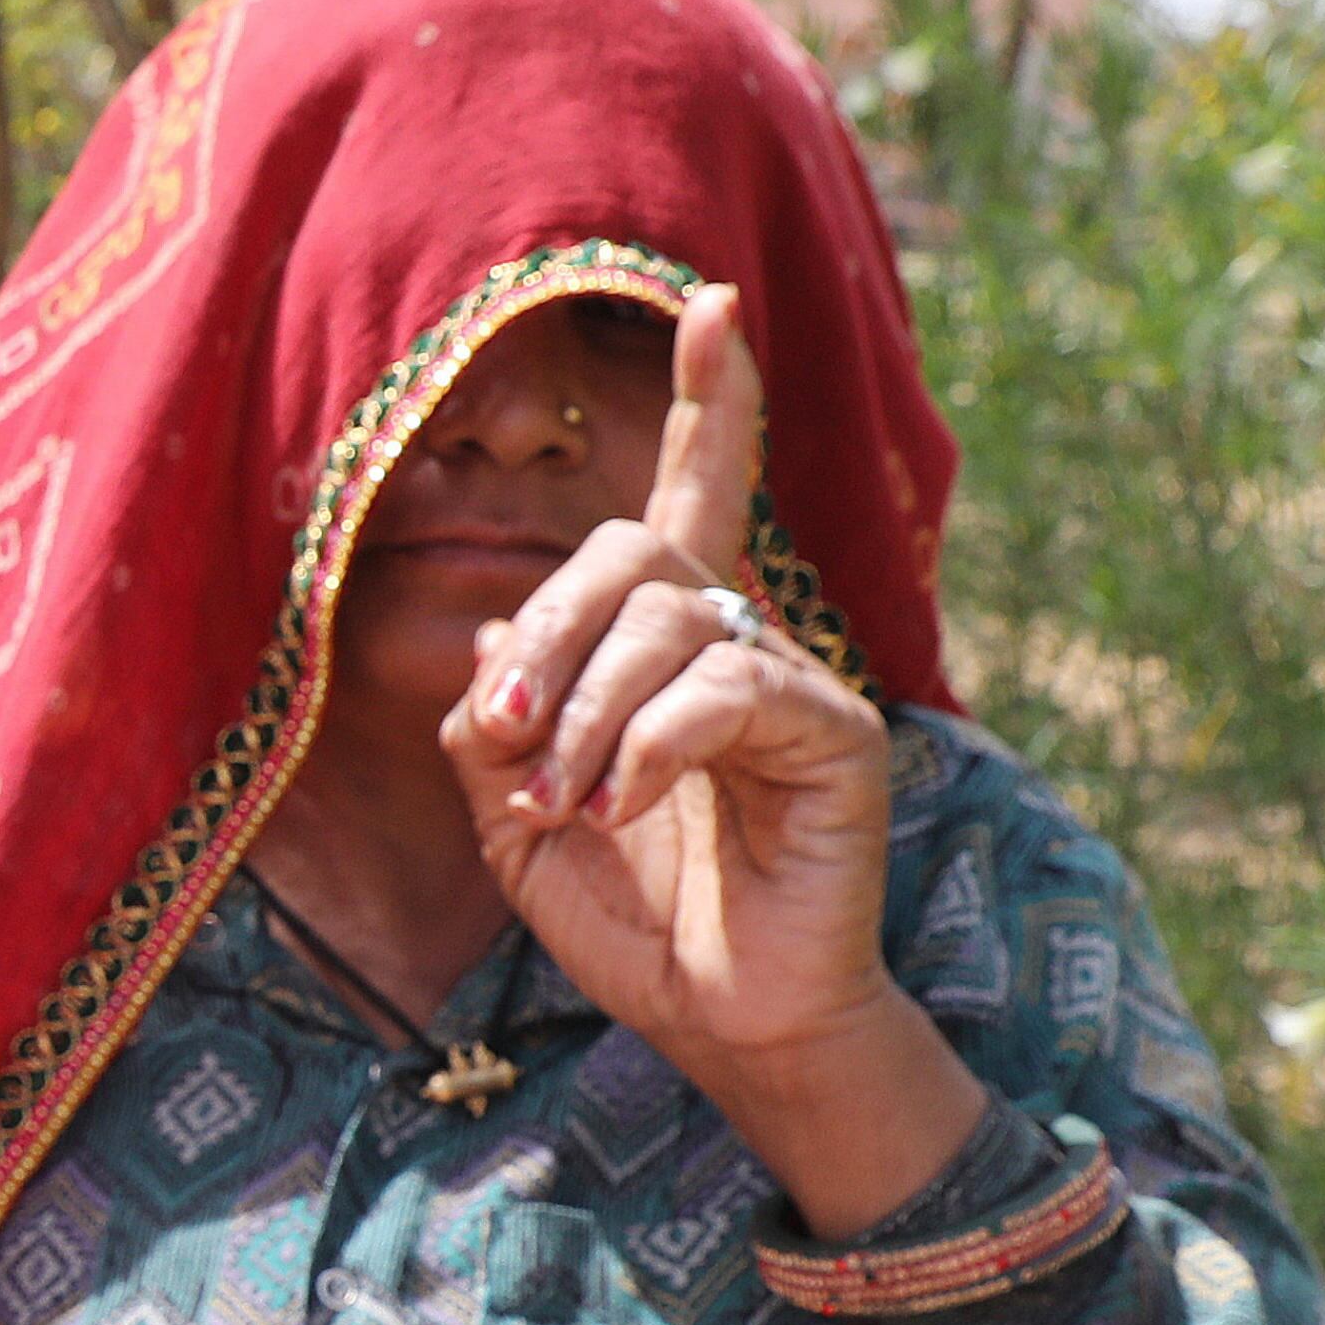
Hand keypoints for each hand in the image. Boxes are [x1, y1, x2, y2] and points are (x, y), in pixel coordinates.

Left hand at [440, 287, 983, 1230]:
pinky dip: (646, 747)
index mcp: (665, 646)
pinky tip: (622, 806)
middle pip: (632, 551)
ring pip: (667, 622)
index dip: (708, 403)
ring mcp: (793, 680)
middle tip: (507, 741)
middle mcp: (738, 640)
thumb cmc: (631, 919)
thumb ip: (492, 725)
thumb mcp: (514, 818)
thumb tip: (493, 649)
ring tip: (566, 806)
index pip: (693, 497)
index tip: (709, 307)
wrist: (716, 1018)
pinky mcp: (833, 735)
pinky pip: (725, 689)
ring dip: (585, 716)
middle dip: (549, 638)